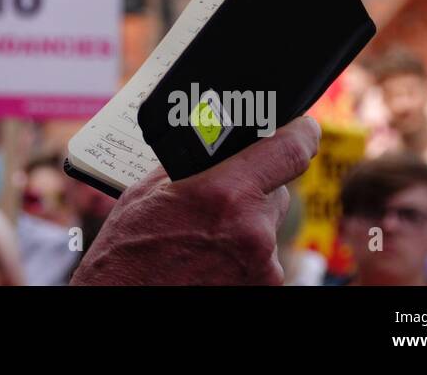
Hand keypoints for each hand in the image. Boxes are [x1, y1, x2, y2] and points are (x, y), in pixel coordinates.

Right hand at [72, 115, 321, 284]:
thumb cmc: (127, 253)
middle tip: (217, 200)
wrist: (123, 299)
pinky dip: (241, 255)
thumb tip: (216, 146)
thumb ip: (192, 166)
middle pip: (275, 191)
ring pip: (265, 227)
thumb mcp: (147, 193)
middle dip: (251, 189)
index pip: (290, 150)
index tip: (303, 127)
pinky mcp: (263, 287)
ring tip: (202, 239)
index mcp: (223, 193)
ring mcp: (261, 264)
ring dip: (243, 226)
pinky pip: (260, 257)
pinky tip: (208, 259)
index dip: (302, 132)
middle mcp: (251, 229)